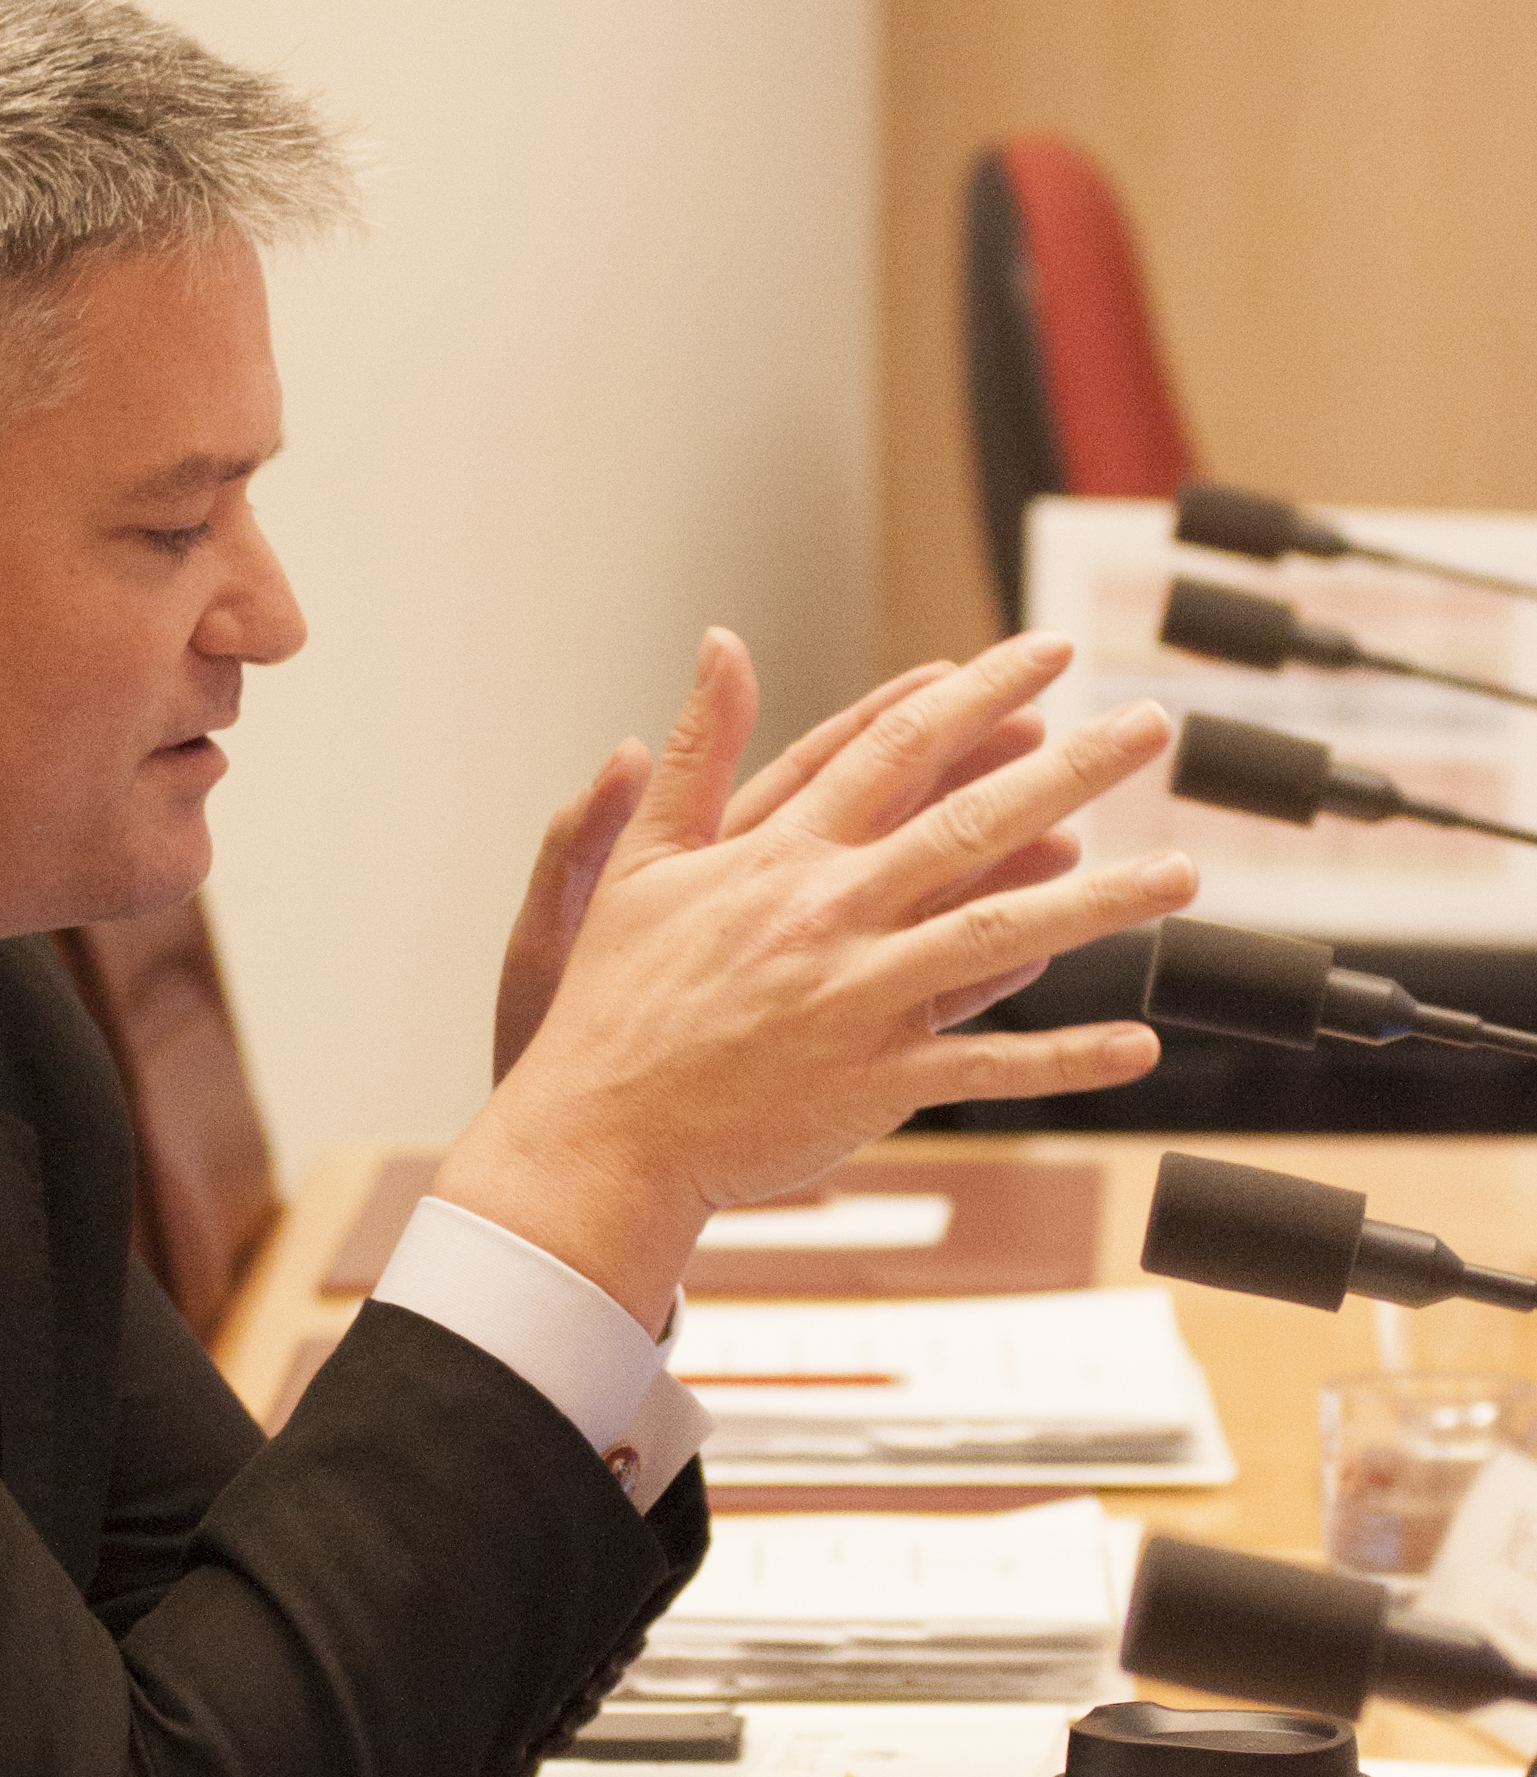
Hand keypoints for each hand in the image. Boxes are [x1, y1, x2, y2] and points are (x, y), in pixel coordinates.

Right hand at [436, 628, 1192, 1323]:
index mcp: (779, 854)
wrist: (596, 1132)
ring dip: (1098, 906)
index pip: (896, 749)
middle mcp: (828, 914)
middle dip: (1072, 770)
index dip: (981, 694)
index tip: (1049, 655)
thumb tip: (720, 643)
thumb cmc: (614, 1002)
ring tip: (1180, 876)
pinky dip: (1061, 1058)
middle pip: (971, 823)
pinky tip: (1135, 1044)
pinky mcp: (870, 1083)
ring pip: (998, 938)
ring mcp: (856, 999)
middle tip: (1153, 728)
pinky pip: (985, 1067)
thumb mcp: (640, 857)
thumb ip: (697, 748)